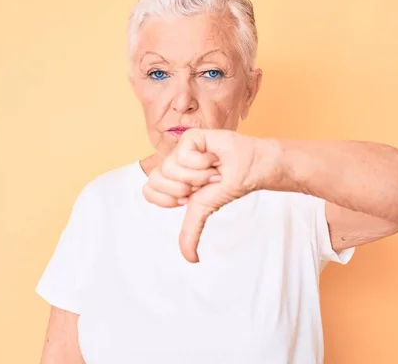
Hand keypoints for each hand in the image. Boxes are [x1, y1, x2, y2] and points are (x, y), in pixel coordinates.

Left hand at [142, 129, 267, 262]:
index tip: (190, 197)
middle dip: (184, 188)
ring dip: (198, 175)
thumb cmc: (227, 185)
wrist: (249, 170)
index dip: (168, 198)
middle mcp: (171, 163)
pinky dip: (202, 162)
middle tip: (202, 183)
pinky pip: (183, 154)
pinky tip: (213, 158)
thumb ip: (191, 232)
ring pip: (170, 167)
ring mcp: (180, 149)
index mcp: (169, 180)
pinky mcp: (190, 137)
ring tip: (211, 171)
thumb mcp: (203, 211)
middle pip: (156, 179)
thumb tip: (191, 260)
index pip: (148, 190)